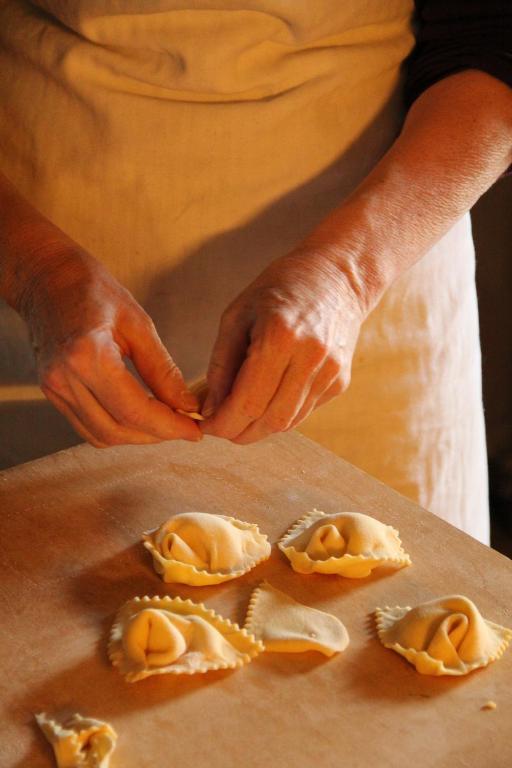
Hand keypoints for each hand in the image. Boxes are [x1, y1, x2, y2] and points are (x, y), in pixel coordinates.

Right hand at [21, 245, 201, 446]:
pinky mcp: (51, 393)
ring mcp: (53, 388)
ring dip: (138, 437)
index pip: (134, 410)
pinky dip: (117, 430)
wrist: (47, 278)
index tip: (195, 429)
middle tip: (186, 426)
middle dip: (157, 434)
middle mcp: (65, 378)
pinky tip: (139, 418)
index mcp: (87, 356)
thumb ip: (162, 370)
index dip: (169, 426)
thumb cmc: (92, 290)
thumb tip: (187, 405)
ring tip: (166, 423)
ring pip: (102, 435)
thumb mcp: (138, 323)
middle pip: (118, 430)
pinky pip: (87, 427)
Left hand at [201, 249, 363, 443]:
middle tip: (219, 426)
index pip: (248, 402)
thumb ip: (221, 365)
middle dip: (238, 432)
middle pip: (269, 421)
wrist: (337, 277)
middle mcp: (310, 358)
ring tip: (239, 413)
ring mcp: (330, 372)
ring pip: (287, 423)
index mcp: (279, 337)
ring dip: (258, 428)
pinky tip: (267, 398)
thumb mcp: (236, 316)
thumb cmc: (279, 288)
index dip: (222, 424)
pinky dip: (279, 415)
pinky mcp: (341, 381)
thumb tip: (210, 409)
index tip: (205, 425)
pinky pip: (303, 412)